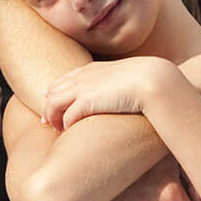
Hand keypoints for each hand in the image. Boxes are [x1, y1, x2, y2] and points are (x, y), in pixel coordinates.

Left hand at [41, 57, 172, 129]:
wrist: (154, 80)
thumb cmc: (149, 81)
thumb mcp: (130, 78)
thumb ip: (119, 84)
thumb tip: (123, 94)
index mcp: (93, 69)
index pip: (66, 78)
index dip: (56, 91)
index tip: (51, 102)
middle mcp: (84, 76)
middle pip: (54, 90)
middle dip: (48, 106)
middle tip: (47, 122)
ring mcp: (83, 87)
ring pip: (54, 103)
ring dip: (53, 118)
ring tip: (55, 130)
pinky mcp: (86, 101)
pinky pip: (66, 116)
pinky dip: (64, 125)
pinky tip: (67, 132)